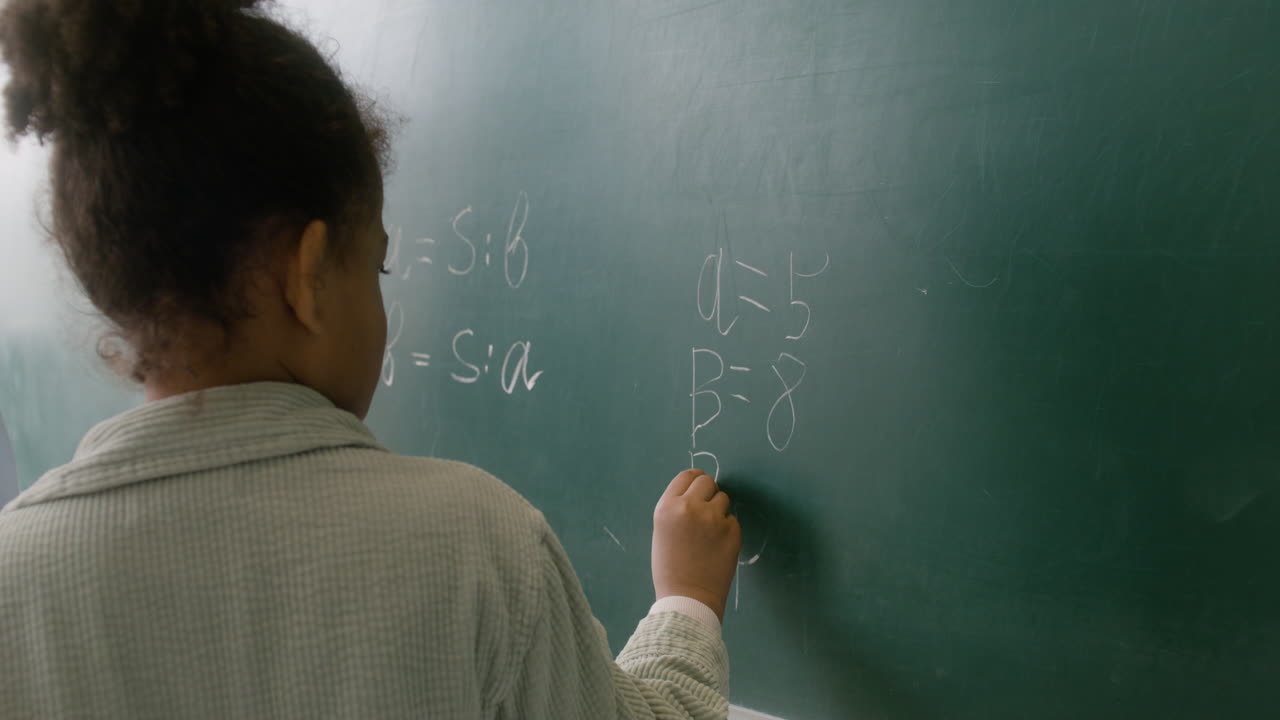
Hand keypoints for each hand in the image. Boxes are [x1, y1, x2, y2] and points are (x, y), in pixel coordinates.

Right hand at [651, 468, 742, 620]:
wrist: (688, 598)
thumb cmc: (670, 568)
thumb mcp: (662, 531)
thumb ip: (677, 508)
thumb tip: (697, 493)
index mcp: (667, 507)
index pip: (687, 476)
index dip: (695, 481)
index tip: (700, 488)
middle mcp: (690, 507)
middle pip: (707, 482)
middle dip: (708, 492)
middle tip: (706, 510)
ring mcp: (714, 518)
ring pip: (723, 499)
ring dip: (719, 510)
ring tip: (709, 534)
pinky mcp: (733, 531)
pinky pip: (732, 519)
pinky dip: (727, 529)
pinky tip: (717, 547)